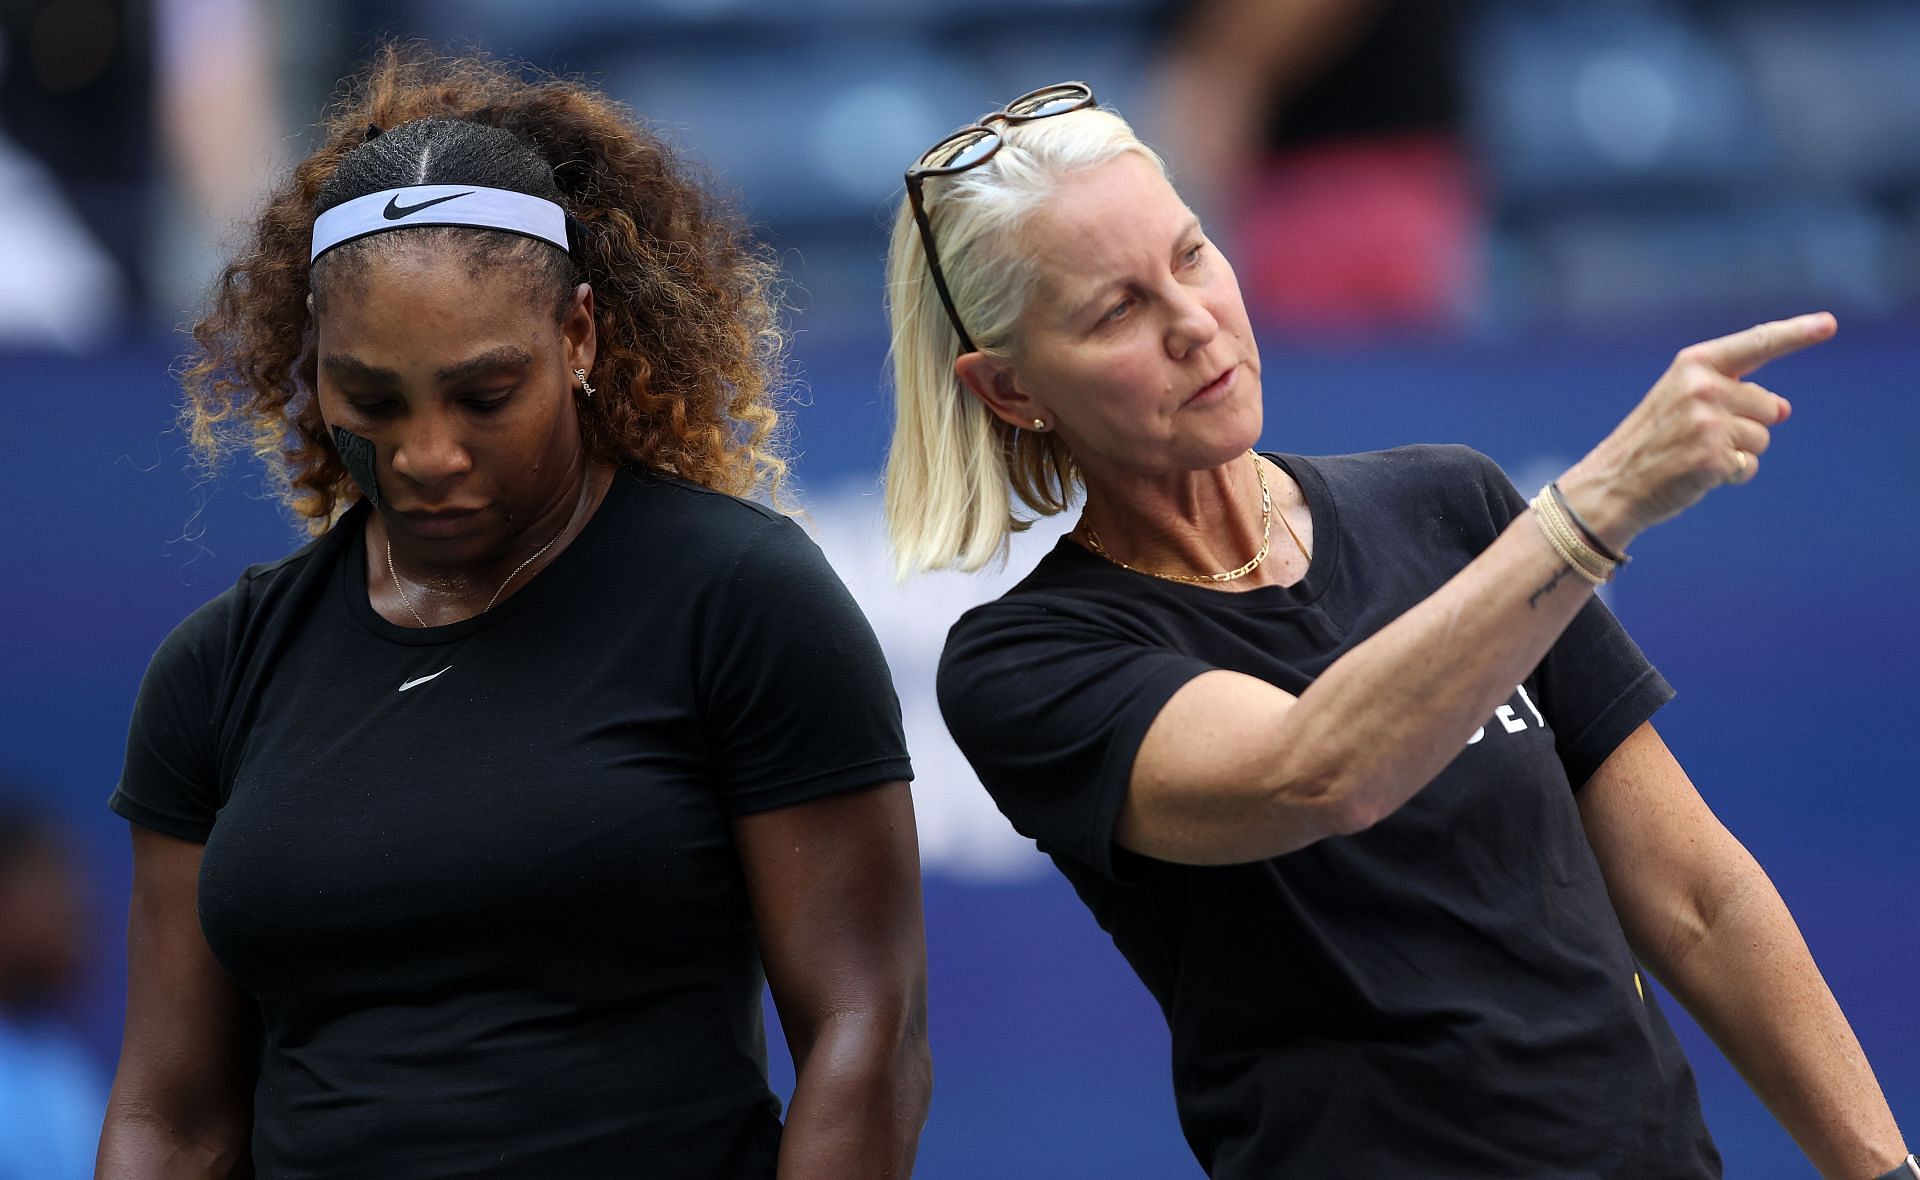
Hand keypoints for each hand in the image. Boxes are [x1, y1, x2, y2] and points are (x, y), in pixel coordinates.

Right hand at [1561, 312, 1834, 548]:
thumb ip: (1733, 395)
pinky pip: (1749, 465)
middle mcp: (1703, 388)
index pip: (1757, 344)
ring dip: (1740, 452)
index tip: (1828, 324)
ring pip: (1762, 437)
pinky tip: (1700, 475)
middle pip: (1768, 405)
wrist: (1610, 484)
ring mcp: (1708, 422)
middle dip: (1749, 425)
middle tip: (1702, 438)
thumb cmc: (1650, 441)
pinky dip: (1732, 475)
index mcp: (1694, 365)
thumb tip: (1785, 409)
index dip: (1797, 333)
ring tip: (1697, 456)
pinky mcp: (1713, 456)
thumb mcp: (1683, 402)